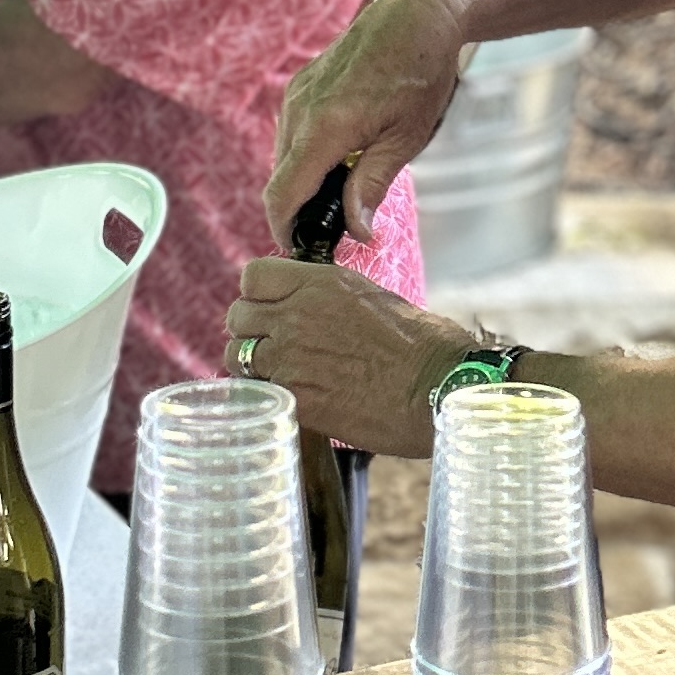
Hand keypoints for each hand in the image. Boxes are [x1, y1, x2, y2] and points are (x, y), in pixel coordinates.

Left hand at [225, 255, 472, 457]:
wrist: (437, 388)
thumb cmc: (421, 345)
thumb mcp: (371, 298)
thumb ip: (327, 298)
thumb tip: (307, 308)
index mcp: (319, 282)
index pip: (252, 276)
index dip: (257, 294)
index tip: (270, 308)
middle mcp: (296, 314)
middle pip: (238, 316)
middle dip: (250, 331)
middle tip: (273, 346)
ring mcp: (290, 357)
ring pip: (237, 356)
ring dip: (254, 365)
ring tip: (282, 374)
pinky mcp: (295, 396)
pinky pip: (256, 390)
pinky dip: (267, 394)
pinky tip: (292, 397)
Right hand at [264, 0, 471, 246]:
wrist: (416, 15)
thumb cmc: (420, 74)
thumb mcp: (404, 138)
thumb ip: (371, 185)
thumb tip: (357, 233)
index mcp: (325, 127)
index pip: (282, 194)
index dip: (283, 229)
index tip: (300, 248)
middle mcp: (299, 109)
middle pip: (282, 178)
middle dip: (301, 208)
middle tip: (338, 227)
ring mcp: (295, 94)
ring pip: (285, 156)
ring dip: (306, 180)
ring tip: (347, 189)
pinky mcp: (300, 85)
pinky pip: (292, 133)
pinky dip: (308, 154)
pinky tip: (343, 156)